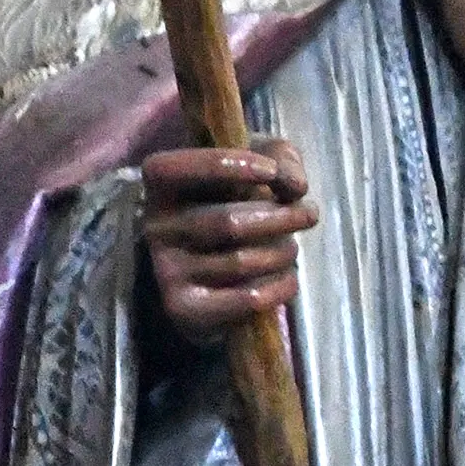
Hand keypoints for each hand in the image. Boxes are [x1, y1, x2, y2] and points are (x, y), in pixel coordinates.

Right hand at [142, 139, 317, 346]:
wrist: (206, 273)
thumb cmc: (231, 202)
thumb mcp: (253, 164)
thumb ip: (278, 157)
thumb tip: (295, 186)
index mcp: (161, 184)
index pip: (185, 168)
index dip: (230, 165)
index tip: (272, 172)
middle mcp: (155, 226)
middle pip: (228, 223)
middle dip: (281, 218)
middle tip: (309, 214)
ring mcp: (166, 270)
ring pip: (241, 262)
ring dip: (283, 252)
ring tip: (292, 247)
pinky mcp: (183, 308)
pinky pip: (245, 299)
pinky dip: (279, 287)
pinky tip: (289, 277)